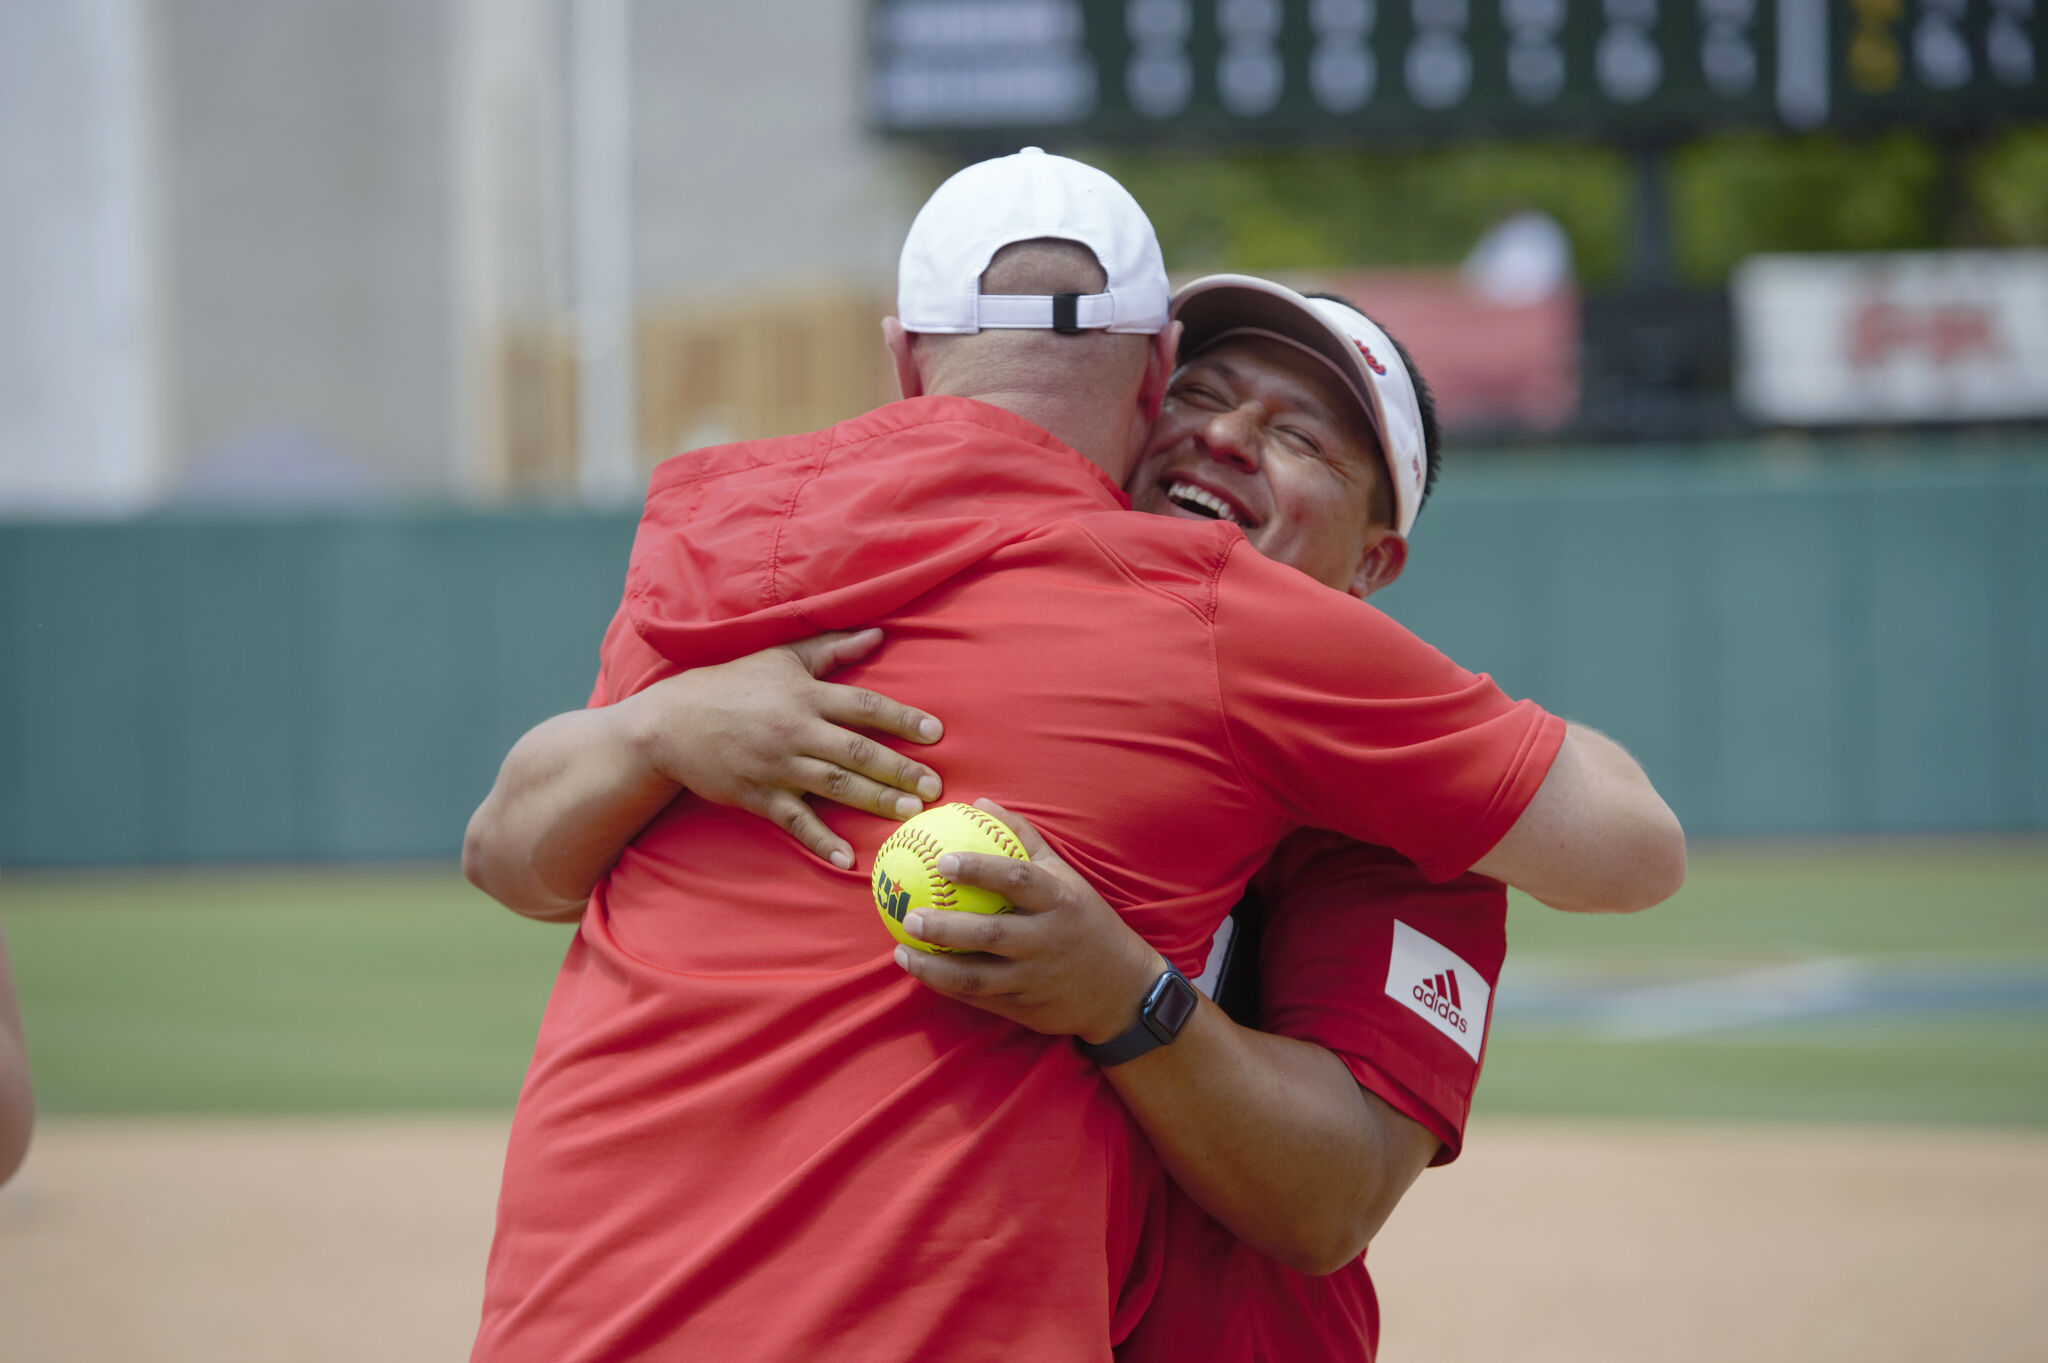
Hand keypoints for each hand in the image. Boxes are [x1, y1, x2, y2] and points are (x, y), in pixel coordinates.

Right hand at [621, 629, 944, 867]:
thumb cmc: (732, 684)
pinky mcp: (758, 796)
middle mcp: (795, 731)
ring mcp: (777, 766)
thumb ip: (833, 648)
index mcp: (805, 695)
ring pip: (835, 786)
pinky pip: (796, 822)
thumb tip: (879, 635)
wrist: (671, 723)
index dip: (902, 719)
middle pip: (857, 751)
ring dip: (875, 800)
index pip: (864, 707)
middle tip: (936, 785)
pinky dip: (822, 841)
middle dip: (900, 769)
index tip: (935, 733)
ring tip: (911, 812)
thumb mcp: (781, 658)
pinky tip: (849, 859)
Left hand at [891, 799, 1166, 1043]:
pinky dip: (947, 987)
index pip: (1017, 880)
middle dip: (946, 926)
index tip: (943, 860)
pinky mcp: (1025, 1009)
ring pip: (977, 976)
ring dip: (934, 967)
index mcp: (1059, 901)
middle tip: (908, 915)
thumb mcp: (1064, 876)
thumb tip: (978, 803)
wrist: (1121, 990)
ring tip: (902, 951)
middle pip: (990, 934)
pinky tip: (921, 972)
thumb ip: (1021, 838)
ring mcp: (1035, 979)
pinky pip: (979, 998)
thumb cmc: (1083, 920)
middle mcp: (1047, 940)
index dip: (979, 869)